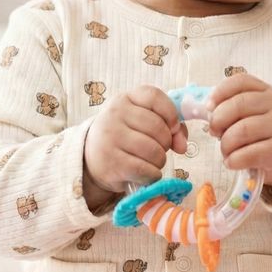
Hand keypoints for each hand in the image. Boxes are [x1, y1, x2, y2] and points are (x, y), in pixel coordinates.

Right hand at [83, 85, 187, 211]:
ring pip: (154, 151)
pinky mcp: (112, 163)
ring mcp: (111, 139)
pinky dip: (152, 175)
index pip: (154, 96)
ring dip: (160, 161)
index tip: (173, 127)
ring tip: (151, 161)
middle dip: (166, 143)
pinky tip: (146, 173)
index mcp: (124, 99)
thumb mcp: (139, 120)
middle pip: (158, 127)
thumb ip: (167, 125)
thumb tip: (182, 145)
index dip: (171, 113)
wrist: (90, 158)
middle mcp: (115, 115)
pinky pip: (146, 170)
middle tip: (158, 148)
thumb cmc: (123, 136)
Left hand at [207, 74, 271, 204]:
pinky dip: (233, 160)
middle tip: (214, 132)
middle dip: (218, 121)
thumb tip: (204, 110)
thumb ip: (232, 106)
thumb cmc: (265, 132)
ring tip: (226, 151)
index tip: (208, 107)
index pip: (240, 82)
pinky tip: (233, 162)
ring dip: (225, 144)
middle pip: (237, 105)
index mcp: (266, 91)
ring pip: (240, 131)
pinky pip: (247, 154)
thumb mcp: (254, 112)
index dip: (219, 93)